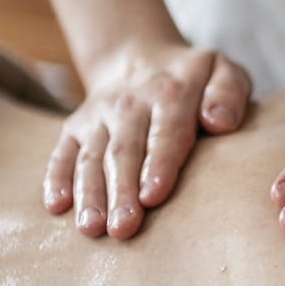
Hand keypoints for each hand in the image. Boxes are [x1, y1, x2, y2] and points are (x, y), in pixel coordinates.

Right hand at [45, 40, 251, 238]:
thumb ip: (229, 92)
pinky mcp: (74, 128)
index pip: (165, 132)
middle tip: (123, 228)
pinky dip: (56, 178)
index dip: (158, 164)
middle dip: (122, 191)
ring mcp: (98, 117)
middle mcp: (129, 105)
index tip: (154, 196)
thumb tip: (219, 122)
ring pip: (91, 158)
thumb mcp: (224, 70)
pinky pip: (62, 153)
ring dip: (90, 194)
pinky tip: (56, 206)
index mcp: (171, 94)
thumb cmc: (193, 79)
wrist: (138, 57)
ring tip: (92, 228)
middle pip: (124, 152)